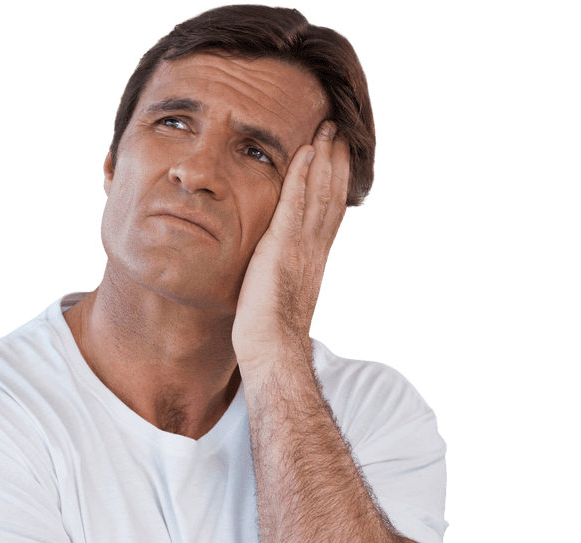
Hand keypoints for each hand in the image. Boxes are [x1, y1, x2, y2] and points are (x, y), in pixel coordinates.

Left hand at [232, 121, 349, 369]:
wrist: (272, 349)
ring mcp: (302, 247)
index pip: (330, 211)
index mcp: (315, 258)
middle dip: (336, 160)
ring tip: (327, 128)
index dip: (336, 181)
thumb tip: (276, 267)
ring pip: (320, 192)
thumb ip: (284, 272)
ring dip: (324, 157)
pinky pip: (294, 203)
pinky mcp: (282, 247)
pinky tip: (304, 151)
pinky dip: (301, 175)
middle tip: (338, 129)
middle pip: (332, 194)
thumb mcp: (281, 292)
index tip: (338, 155)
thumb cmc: (269, 333)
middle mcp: (315, 248)